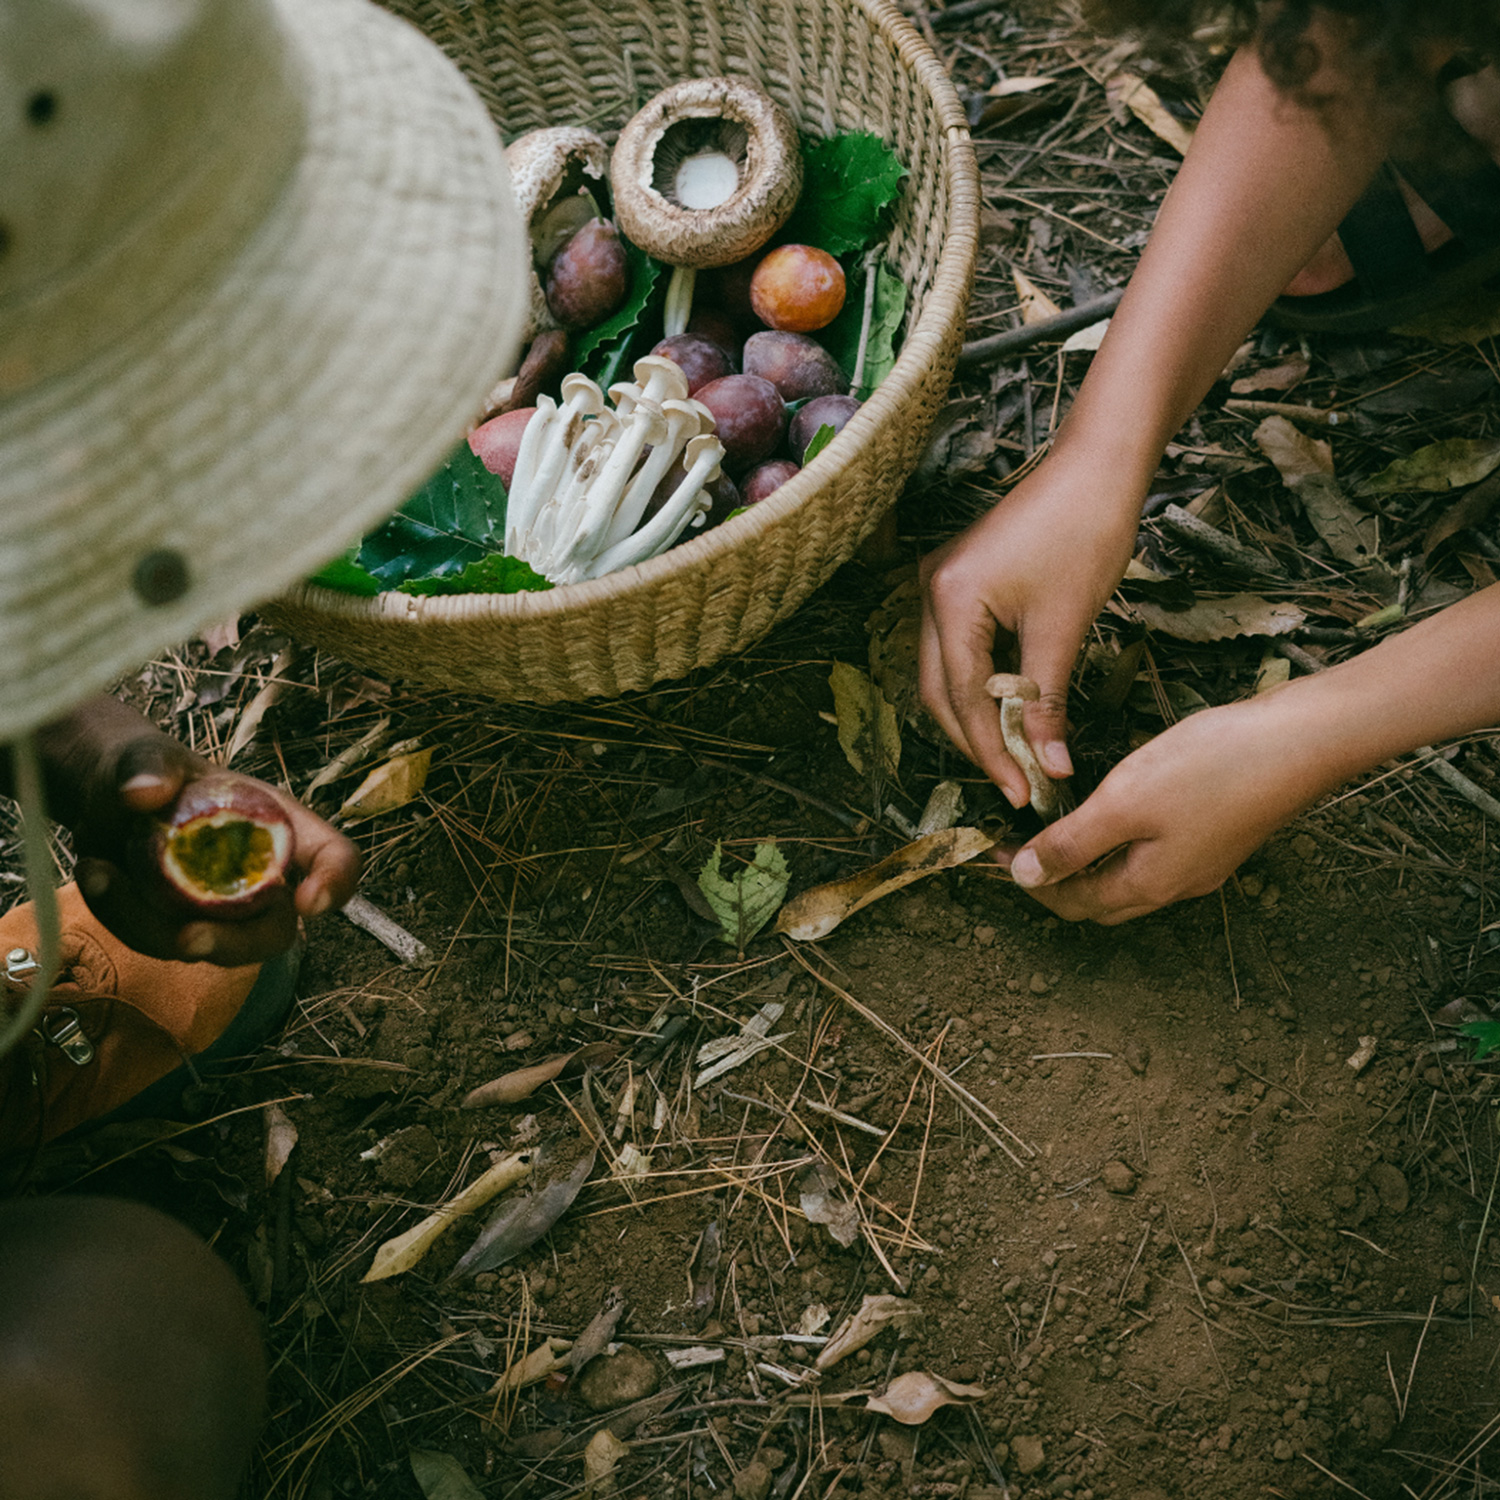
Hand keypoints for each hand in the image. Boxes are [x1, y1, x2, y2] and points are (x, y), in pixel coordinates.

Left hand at [35, 698, 359, 964]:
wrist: (106, 798)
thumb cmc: (148, 770)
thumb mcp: (147, 755)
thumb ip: (149, 765)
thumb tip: (142, 793)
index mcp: (282, 828)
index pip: (333, 858)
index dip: (335, 881)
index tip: (309, 901)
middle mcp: (261, 878)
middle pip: (275, 931)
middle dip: (235, 943)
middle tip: (188, 939)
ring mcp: (220, 912)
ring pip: (206, 946)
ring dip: (148, 922)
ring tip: (99, 870)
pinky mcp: (177, 929)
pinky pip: (155, 941)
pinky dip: (120, 916)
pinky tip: (94, 873)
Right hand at [919, 458, 1139, 806]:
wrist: (1097, 466)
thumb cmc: (1086, 531)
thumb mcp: (1065, 627)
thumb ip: (1047, 703)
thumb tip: (1049, 766)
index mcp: (950, 600)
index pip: (963, 698)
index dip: (991, 752)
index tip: (1022, 791)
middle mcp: (929, 591)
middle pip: (939, 691)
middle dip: (975, 741)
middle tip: (1016, 782)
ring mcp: (939, 583)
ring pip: (945, 673)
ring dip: (976, 715)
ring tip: (1016, 754)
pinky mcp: (958, 580)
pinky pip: (957, 647)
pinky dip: (981, 682)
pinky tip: (1011, 707)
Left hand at [998, 690, 1326, 923]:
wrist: (1302, 740)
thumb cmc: (1211, 767)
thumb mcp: (1124, 803)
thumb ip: (1073, 843)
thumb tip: (1024, 877)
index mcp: (1148, 884)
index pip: (1072, 902)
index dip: (1029, 881)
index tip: (992, 852)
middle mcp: (1175, 884)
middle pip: (1100, 898)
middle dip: (1055, 879)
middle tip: (1018, 846)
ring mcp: (1201, 861)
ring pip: (1129, 877)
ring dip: (1088, 861)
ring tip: (1057, 828)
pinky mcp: (1218, 832)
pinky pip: (1154, 854)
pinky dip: (1120, 843)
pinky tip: (1113, 812)